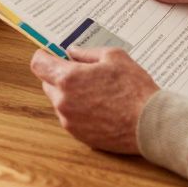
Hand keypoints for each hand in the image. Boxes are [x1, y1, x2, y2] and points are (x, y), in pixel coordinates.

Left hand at [30, 46, 159, 154]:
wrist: (149, 124)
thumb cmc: (134, 89)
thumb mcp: (114, 57)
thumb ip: (87, 53)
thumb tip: (72, 51)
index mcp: (68, 78)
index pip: (38, 64)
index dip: (44, 56)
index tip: (51, 54)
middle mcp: (63, 101)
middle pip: (47, 83)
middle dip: (60, 75)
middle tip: (83, 73)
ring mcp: (69, 120)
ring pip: (59, 101)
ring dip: (70, 94)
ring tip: (97, 92)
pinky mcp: (78, 135)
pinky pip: (71, 117)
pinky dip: (80, 110)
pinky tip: (101, 107)